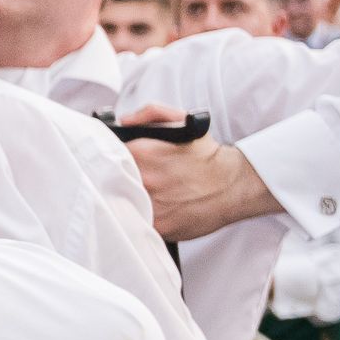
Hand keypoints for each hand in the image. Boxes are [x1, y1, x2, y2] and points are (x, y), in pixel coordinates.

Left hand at [116, 103, 279, 241]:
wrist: (233, 185)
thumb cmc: (205, 155)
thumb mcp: (182, 121)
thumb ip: (150, 113)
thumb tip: (123, 121)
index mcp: (144, 153)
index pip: (106, 153)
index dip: (107, 156)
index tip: (112, 159)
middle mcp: (145, 180)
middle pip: (110, 180)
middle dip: (115, 178)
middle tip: (126, 178)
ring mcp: (152, 205)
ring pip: (122, 202)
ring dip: (126, 198)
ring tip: (139, 194)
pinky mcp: (160, 226)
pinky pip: (137, 222)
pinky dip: (139, 216)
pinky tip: (150, 209)